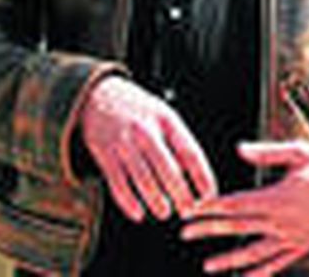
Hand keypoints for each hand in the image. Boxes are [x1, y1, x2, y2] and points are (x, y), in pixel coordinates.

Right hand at [79, 76, 216, 222]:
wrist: (98, 95)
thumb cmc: (138, 110)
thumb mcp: (164, 116)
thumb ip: (178, 142)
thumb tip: (193, 174)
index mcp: (167, 120)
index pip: (190, 152)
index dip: (202, 176)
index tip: (209, 194)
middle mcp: (146, 131)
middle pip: (168, 168)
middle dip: (180, 193)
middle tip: (188, 210)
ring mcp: (124, 143)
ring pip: (143, 179)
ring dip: (156, 200)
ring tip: (165, 213)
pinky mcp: (104, 154)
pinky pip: (118, 184)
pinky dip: (128, 202)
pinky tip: (138, 213)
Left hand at [182, 141, 308, 275]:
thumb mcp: (301, 152)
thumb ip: (268, 151)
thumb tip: (238, 149)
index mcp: (278, 197)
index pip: (236, 204)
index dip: (211, 206)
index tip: (191, 208)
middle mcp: (282, 221)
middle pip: (238, 227)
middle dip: (208, 229)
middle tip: (184, 233)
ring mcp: (292, 238)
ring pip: (254, 253)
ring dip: (229, 260)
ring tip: (207, 266)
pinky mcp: (302, 248)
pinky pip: (277, 264)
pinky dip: (259, 273)